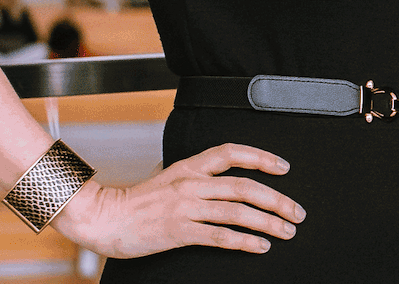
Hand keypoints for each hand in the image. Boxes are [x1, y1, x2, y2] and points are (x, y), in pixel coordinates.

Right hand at [53, 143, 303, 258]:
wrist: (101, 217)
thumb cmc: (136, 202)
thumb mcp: (169, 179)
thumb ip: (196, 179)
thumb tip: (226, 184)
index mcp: (189, 167)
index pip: (232, 152)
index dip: (261, 157)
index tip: (284, 167)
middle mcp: (191, 183)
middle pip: (245, 186)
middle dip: (277, 200)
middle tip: (297, 212)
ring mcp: (185, 208)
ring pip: (237, 211)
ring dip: (268, 223)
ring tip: (286, 232)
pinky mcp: (178, 232)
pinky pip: (219, 236)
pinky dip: (244, 241)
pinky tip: (260, 246)